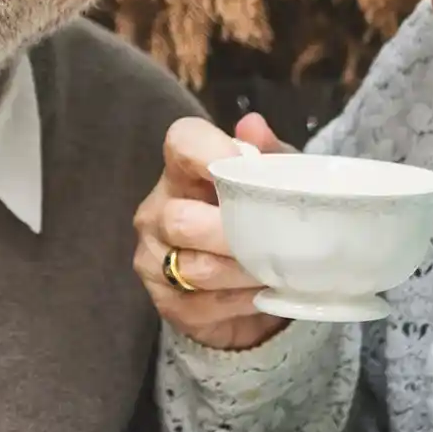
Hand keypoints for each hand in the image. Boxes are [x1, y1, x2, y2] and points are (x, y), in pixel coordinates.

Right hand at [133, 114, 293, 350]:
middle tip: (276, 240)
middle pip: (182, 220)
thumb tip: (254, 126)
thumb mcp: (275, 184)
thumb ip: (269, 156)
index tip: (247, 167)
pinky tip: (261, 295)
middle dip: (235, 233)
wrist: (250, 285)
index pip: (181, 144)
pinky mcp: (165, 303)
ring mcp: (153, 259)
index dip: (210, 151)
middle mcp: (156, 212)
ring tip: (278, 270)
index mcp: (181, 172)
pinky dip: (242, 302)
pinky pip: (203, 305)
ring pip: (197, 268)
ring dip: (245, 272)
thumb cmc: (259, 219)